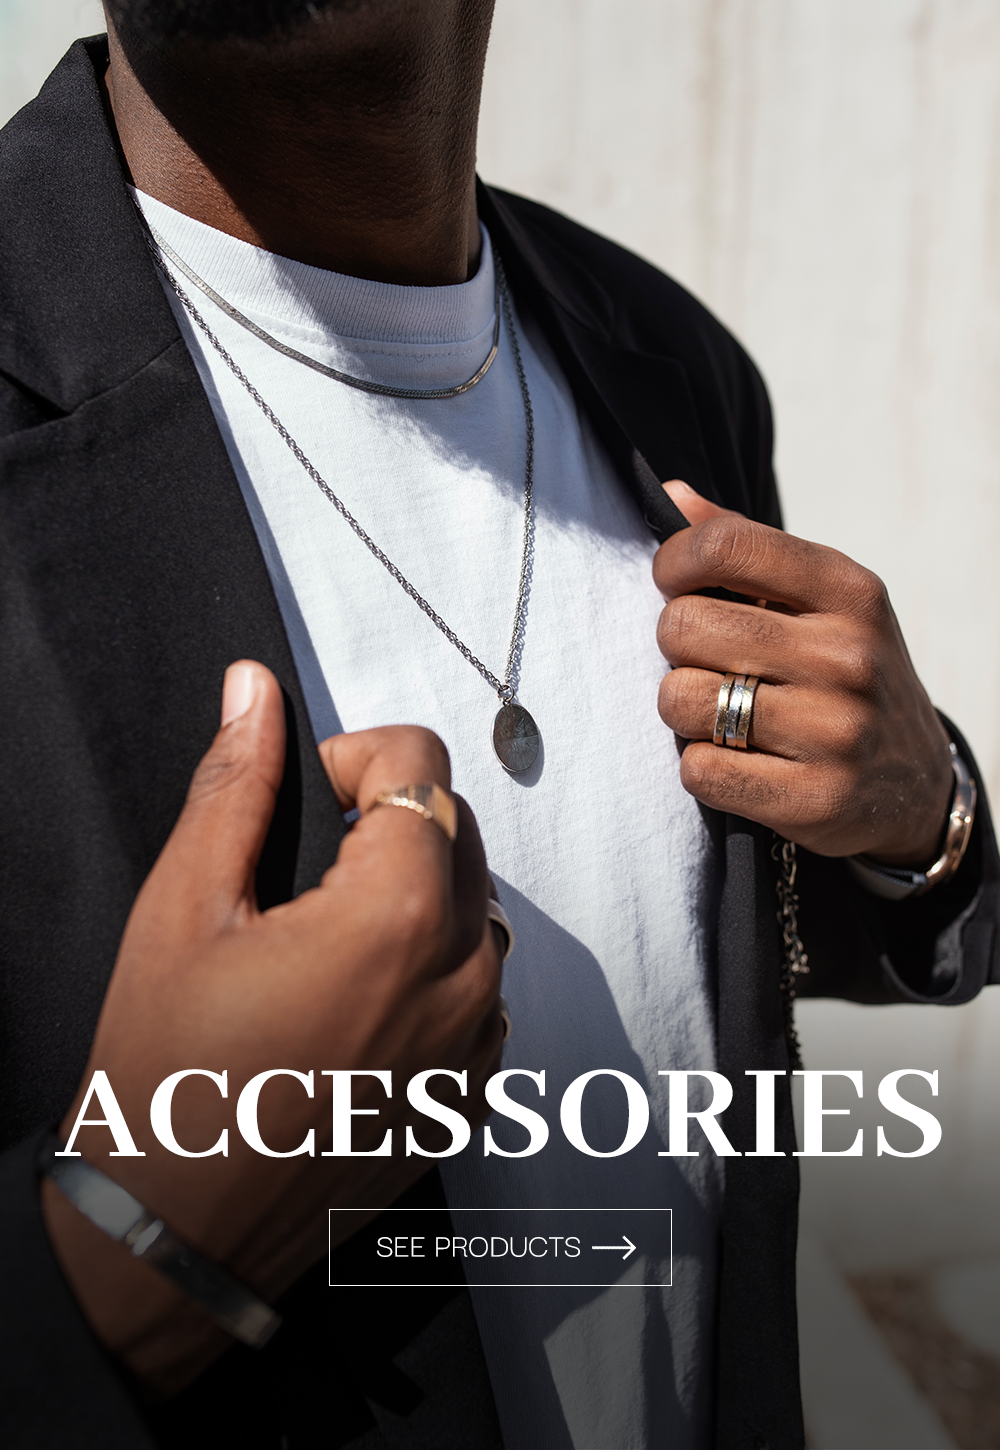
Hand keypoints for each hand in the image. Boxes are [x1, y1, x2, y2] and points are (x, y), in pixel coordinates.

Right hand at [43, 661, 503, 1393]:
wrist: (172, 1235)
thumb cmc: (162, 1076)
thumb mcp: (182, 910)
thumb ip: (236, 786)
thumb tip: (254, 690)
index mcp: (396, 917)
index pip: (422, 763)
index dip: (355, 755)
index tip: (307, 794)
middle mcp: (460, 975)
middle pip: (458, 828)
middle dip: (391, 815)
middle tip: (307, 862)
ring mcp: (474, 1041)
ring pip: (475, 906)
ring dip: (417, 889)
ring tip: (329, 930)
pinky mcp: (470, 1091)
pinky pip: (479, 985)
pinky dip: (434, 963)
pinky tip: (360, 994)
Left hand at [654, 481, 953, 863]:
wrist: (912, 781)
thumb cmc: (841, 672)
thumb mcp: (819, 599)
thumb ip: (745, 545)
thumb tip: (670, 493)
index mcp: (848, 590)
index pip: (724, 546)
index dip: (672, 564)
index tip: (675, 585)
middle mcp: (847, 656)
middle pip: (683, 627)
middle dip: (675, 646)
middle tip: (706, 661)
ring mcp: (835, 731)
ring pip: (679, 700)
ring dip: (682, 710)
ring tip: (720, 711)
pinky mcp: (815, 799)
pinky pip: (700, 771)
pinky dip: (702, 768)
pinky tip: (737, 761)